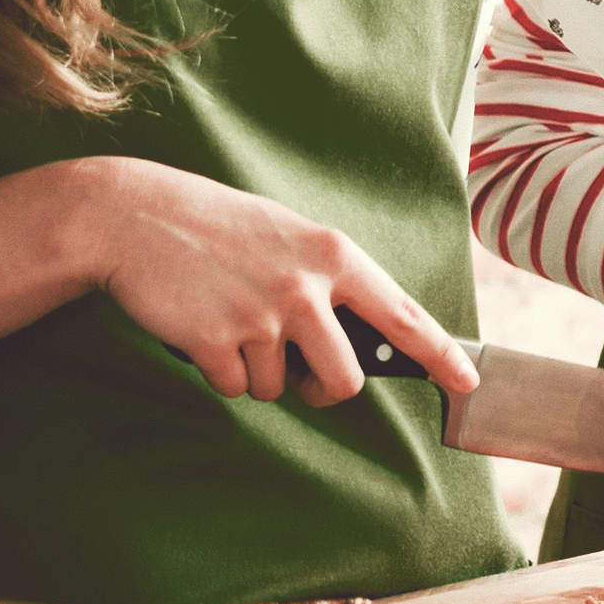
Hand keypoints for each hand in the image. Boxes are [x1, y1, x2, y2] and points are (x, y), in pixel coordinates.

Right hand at [76, 160, 476, 405]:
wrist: (134, 214)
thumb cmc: (217, 227)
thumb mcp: (288, 236)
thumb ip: (326, 280)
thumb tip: (354, 337)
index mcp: (334, 256)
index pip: (403, 315)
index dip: (441, 354)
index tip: (469, 381)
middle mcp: (306, 287)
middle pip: (344, 380)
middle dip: (322, 389)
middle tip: (297, 372)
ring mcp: (261, 316)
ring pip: (278, 389)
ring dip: (256, 371)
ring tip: (230, 318)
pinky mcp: (215, 341)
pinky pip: (233, 387)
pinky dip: (218, 371)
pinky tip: (201, 327)